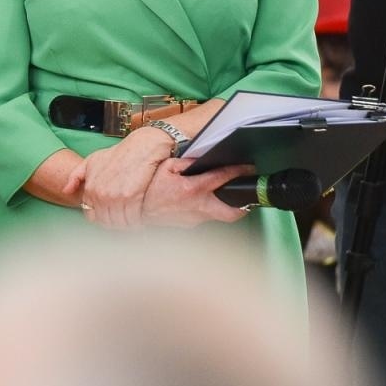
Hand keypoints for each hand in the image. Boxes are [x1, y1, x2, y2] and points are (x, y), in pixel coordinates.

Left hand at [66, 128, 173, 229]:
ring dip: (128, 224)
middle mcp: (100, 194)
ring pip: (120, 223)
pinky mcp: (131, 197)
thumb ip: (76, 176)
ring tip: (135, 218)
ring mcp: (115, 196)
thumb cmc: (119, 154)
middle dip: (117, 223)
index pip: (92, 216)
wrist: (143, 147)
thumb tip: (66, 191)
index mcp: (91, 188)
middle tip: (126, 218)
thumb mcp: (92, 161)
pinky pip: (132, 219)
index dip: (103, 218)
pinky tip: (142, 216)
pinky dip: (138, 221)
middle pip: (107, 222)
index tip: (112, 214)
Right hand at [139, 160, 256, 227]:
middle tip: (247, 194)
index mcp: (192, 189)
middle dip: (244, 204)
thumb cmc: (149, 189)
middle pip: (232, 212)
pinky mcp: (190, 225)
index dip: (239, 171)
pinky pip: (205, 217)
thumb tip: (201, 160)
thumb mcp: (166, 167)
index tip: (248, 168)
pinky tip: (203, 202)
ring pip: (220, 216)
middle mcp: (197, 207)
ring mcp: (195, 219)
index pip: (222, 178)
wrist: (137, 211)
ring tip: (226, 196)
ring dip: (225, 206)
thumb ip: (186, 163)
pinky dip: (208, 210)